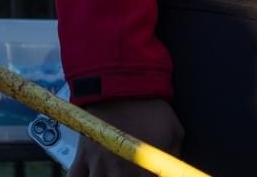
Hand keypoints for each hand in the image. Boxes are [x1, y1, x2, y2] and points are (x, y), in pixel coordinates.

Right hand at [69, 98, 183, 176]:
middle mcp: (117, 174)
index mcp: (141, 171)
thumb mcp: (175, 132)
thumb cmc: (151, 109)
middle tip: (131, 172)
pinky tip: (92, 175)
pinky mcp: (80, 158)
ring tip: (113, 172)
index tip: (148, 174)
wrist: (123, 87)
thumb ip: (173, 156)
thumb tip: (171, 169)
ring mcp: (96, 167)